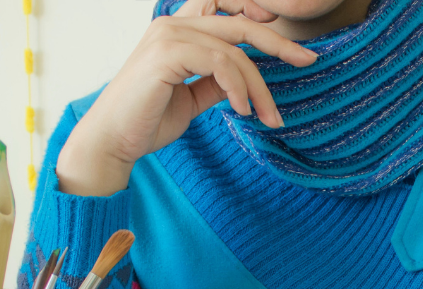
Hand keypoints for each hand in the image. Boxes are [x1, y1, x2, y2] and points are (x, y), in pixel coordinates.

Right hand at [56, 0, 316, 196]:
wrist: (113, 141)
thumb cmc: (147, 121)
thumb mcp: (192, 98)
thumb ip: (215, 82)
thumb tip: (242, 81)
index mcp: (178, 29)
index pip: (228, 10)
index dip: (259, 16)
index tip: (291, 42)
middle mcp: (173, 23)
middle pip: (240, 23)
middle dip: (279, 43)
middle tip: (309, 59)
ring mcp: (169, 34)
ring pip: (234, 49)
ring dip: (259, 86)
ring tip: (270, 117)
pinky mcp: (166, 53)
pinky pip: (219, 62)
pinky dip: (238, 87)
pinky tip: (244, 111)